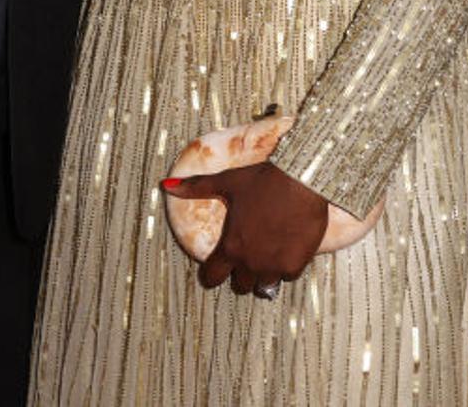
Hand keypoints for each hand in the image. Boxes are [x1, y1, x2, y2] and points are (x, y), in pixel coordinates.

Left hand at [162, 161, 328, 295]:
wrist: (300, 180)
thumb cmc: (262, 180)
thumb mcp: (226, 182)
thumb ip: (196, 188)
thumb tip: (166, 185)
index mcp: (230, 247)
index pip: (212, 277)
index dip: (212, 274)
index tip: (215, 268)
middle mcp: (250, 262)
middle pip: (239, 285)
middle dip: (239, 274)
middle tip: (245, 258)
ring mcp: (274, 266)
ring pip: (263, 286)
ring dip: (262, 275)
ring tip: (265, 259)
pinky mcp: (296, 265)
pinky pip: (286, 276)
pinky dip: (285, 268)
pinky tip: (286, 251)